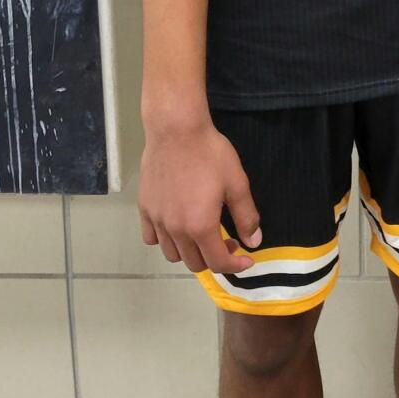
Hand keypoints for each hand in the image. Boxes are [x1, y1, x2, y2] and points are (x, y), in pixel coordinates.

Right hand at [138, 117, 261, 274]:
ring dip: (190, 252)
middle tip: (227, 240)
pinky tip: (176, 225)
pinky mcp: (144, 209)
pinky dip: (165, 240)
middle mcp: (176, 230)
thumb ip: (246, 216)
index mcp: (201, 226)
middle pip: (194, 263)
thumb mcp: (236, 183)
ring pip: (172, 254)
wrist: (176, 131)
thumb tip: (254, 242)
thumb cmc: (210, 154)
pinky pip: (152, 238)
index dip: (235, 266)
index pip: (217, 262)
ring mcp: (157, 221)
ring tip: (202, 233)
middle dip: (214, 258)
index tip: (246, 260)